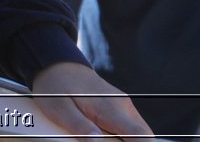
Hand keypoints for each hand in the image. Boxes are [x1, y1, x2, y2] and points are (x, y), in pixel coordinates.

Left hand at [30, 61, 151, 138]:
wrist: (56, 65)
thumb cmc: (56, 87)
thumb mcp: (59, 109)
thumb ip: (80, 127)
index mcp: (110, 108)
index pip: (139, 134)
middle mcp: (122, 105)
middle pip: (143, 135)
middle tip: (105, 141)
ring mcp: (122, 104)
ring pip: (138, 131)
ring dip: (126, 140)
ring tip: (99, 137)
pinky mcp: (119, 106)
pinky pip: (129, 126)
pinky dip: (122, 135)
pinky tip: (104, 135)